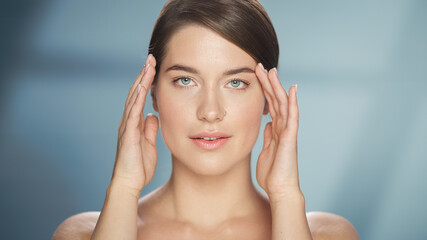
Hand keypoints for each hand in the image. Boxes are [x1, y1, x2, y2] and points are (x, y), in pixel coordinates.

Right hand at [111, 54, 158, 194]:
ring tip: (148, 65)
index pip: (140, 97)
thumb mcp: (148, 143)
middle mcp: (128, 121)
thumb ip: (149, 128)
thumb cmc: (138, 166)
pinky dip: (137, 99)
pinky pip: (132, 113)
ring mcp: (127, 126)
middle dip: (143, 75)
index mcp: (134, 122)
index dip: (146, 82)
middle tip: (151, 58)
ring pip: (133, 98)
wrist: (129, 182)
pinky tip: (142, 87)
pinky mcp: (128, 134)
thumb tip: (153, 115)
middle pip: (135, 93)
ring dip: (141, 81)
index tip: (153, 67)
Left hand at [255, 64, 300, 200]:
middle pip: (276, 100)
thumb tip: (267, 123)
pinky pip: (292, 117)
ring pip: (283, 104)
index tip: (256, 76)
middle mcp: (283, 128)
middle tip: (261, 66)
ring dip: (277, 87)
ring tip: (272, 71)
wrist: (280, 189)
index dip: (264, 90)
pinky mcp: (290, 138)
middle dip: (268, 83)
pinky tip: (292, 89)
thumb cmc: (272, 173)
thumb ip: (268, 136)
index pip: (270, 105)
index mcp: (275, 130)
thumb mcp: (266, 150)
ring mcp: (288, 132)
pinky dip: (292, 103)